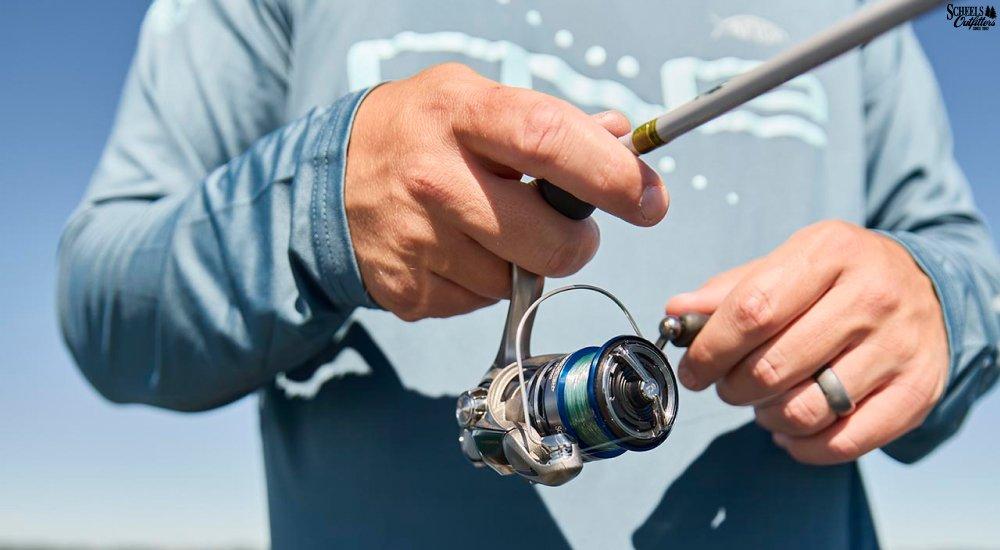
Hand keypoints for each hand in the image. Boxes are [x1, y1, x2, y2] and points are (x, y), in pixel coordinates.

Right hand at [346, 63, 665, 320]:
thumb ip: (549, 119)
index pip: (551, 141)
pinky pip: (482, 302)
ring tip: (488, 226)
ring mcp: (418, 242)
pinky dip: (485, 282)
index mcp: (461, 115)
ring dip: (524, 262)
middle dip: (578, 241)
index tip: (649, 199)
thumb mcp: (474, 99)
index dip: (612, 175)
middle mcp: (436, 179)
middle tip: (565, 223)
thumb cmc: (418, 131)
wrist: (327, 181)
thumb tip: (622, 140)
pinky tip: (457, 249)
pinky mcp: (409, 291)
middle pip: (550, 240)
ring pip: (519, 281)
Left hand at [666, 221, 948, 463]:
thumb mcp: (790, 263)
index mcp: (830, 253)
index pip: (752, 311)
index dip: (709, 349)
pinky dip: (804, 445)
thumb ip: (731, 290)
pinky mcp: (918, 391)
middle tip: (727, 386)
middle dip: (732, 388)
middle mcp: (871, 295)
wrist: (929, 286)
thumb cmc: (839, 277)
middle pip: (773, 366)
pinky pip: (844, 441)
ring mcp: (899, 346)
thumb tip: (676, 311)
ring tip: (763, 403)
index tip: (692, 368)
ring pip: (806, 409)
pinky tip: (792, 429)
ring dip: (767, 417)